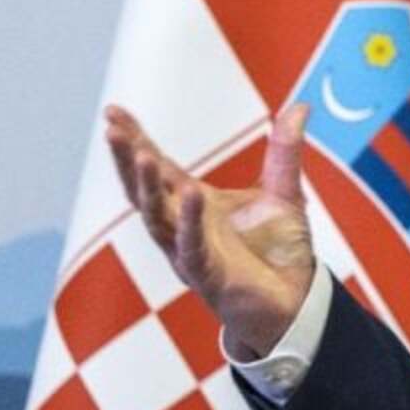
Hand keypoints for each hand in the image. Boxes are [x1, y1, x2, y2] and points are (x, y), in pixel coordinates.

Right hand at [104, 103, 315, 358]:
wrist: (297, 304)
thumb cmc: (280, 252)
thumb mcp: (285, 194)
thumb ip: (285, 152)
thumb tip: (299, 106)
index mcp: (194, 205)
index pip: (158, 168)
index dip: (135, 140)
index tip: (112, 112)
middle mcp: (182, 228)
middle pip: (144, 190)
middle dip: (127, 160)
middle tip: (110, 129)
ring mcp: (190, 253)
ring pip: (158, 219)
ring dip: (148, 187)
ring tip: (141, 154)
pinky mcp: (209, 276)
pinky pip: (193, 247)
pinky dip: (190, 222)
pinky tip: (190, 194)